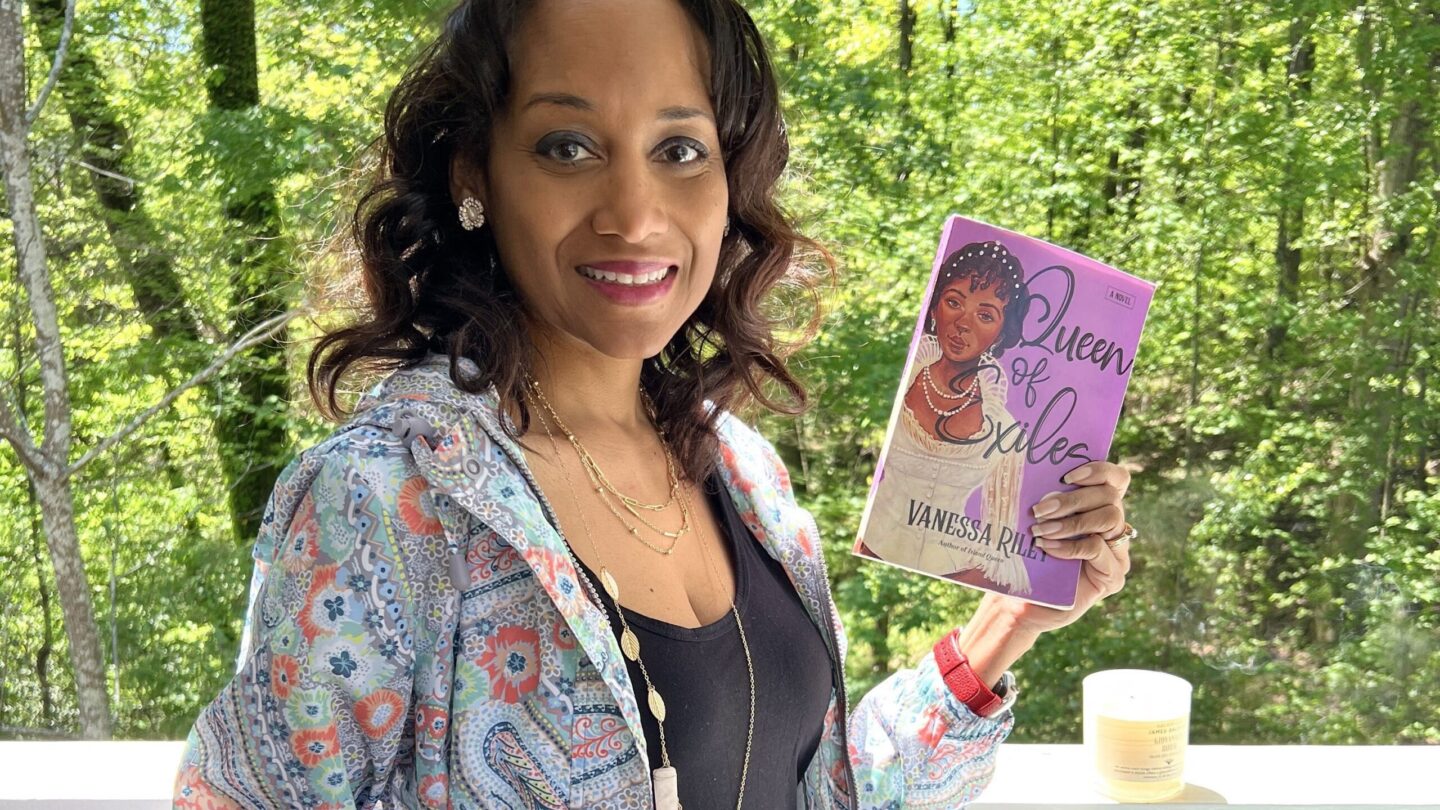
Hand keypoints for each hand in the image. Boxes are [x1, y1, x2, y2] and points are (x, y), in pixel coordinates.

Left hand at [997, 461, 1132, 633]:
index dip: (1098, 470)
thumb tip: (1037, 471)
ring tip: (1040, 529)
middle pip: (1111, 496)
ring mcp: (1117, 553)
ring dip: (1072, 521)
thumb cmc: (1025, 558)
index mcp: (1099, 508)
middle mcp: (1113, 528)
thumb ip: (1048, 499)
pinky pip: (1098, 548)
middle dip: (1073, 499)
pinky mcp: (1113, 576)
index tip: (1066, 476)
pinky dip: (1070, 545)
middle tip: (1040, 509)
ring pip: (1110, 518)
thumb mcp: (1037, 522)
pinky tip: (1046, 547)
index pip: (1116, 479)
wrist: (1020, 604)